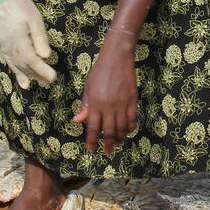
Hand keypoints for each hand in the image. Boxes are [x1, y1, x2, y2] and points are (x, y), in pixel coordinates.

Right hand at [0, 0, 55, 89]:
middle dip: (38, 75)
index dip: (42, 70)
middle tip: (50, 82)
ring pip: (17, 66)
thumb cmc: (23, 8)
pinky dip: (17, 73)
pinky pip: (10, 63)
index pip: (32, 60)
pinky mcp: (3, 46)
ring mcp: (5, 47)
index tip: (53, 77)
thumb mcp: (35, 20)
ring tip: (41, 83)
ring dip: (29, 76)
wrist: (6, 0)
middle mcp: (10, 46)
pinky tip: (23, 82)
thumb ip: (40, 38)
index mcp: (19, 40)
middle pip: (25, 65)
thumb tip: (45, 57)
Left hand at [73, 36, 137, 156]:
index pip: (93, 128)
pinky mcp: (132, 100)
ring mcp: (122, 104)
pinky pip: (132, 119)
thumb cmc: (99, 71)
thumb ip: (85, 105)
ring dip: (119, 138)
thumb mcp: (88, 87)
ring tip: (117, 143)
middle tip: (107, 151)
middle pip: (109, 132)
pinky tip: (127, 132)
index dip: (91, 141)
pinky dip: (129, 128)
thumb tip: (77, 121)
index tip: (91, 149)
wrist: (117, 57)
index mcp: (95, 103)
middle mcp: (109, 106)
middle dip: (107, 144)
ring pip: (122, 128)